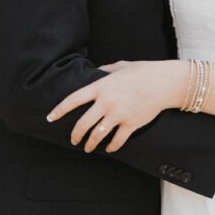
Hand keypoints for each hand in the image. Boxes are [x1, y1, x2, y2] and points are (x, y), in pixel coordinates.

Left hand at [46, 60, 178, 152]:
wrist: (164, 83)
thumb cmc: (143, 71)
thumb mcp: (121, 66)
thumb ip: (106, 70)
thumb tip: (97, 72)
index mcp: (102, 86)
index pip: (74, 100)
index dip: (59, 110)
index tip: (50, 118)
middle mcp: (107, 102)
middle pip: (83, 124)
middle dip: (75, 135)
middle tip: (73, 140)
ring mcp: (119, 114)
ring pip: (98, 135)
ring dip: (91, 144)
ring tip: (88, 148)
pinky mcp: (131, 124)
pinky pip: (117, 141)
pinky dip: (112, 147)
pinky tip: (109, 148)